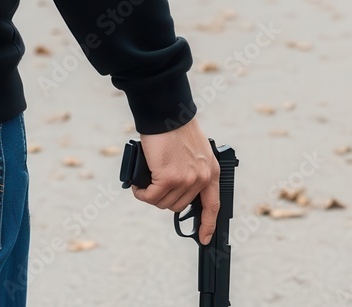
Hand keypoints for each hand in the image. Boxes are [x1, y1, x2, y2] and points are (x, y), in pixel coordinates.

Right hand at [130, 117, 220, 244]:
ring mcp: (186, 180)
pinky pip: (150, 196)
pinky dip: (141, 192)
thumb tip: (177, 190)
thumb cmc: (177, 130)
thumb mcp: (196, 152)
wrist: (167, 115)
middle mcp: (202, 178)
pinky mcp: (169, 178)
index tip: (204, 237)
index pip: (213, 206)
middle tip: (154, 186)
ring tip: (144, 182)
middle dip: (163, 199)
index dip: (208, 224)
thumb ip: (193, 171)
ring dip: (150, 196)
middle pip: (178, 206)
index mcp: (212, 172)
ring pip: (162, 203)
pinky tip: (138, 184)